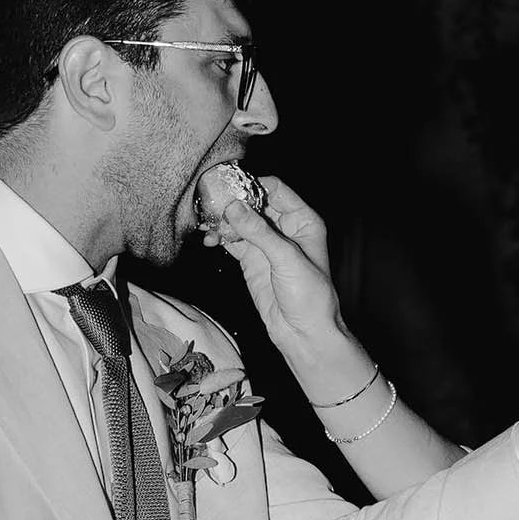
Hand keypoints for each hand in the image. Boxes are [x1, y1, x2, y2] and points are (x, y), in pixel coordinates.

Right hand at [202, 175, 345, 351]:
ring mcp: (266, 243)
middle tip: (211, 204)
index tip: (230, 187)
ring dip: (222, 220)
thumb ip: (259, 232)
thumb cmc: (311, 297)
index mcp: (302, 220)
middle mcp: (284, 228)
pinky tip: (209, 239)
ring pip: (239, 220)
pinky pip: (231, 240)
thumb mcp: (286, 259)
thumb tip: (234, 207)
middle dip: (232, 202)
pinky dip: (219, 237)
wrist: (304, 333)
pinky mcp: (251, 259)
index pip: (275, 189)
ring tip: (207, 224)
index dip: (253, 186)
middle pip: (253, 202)